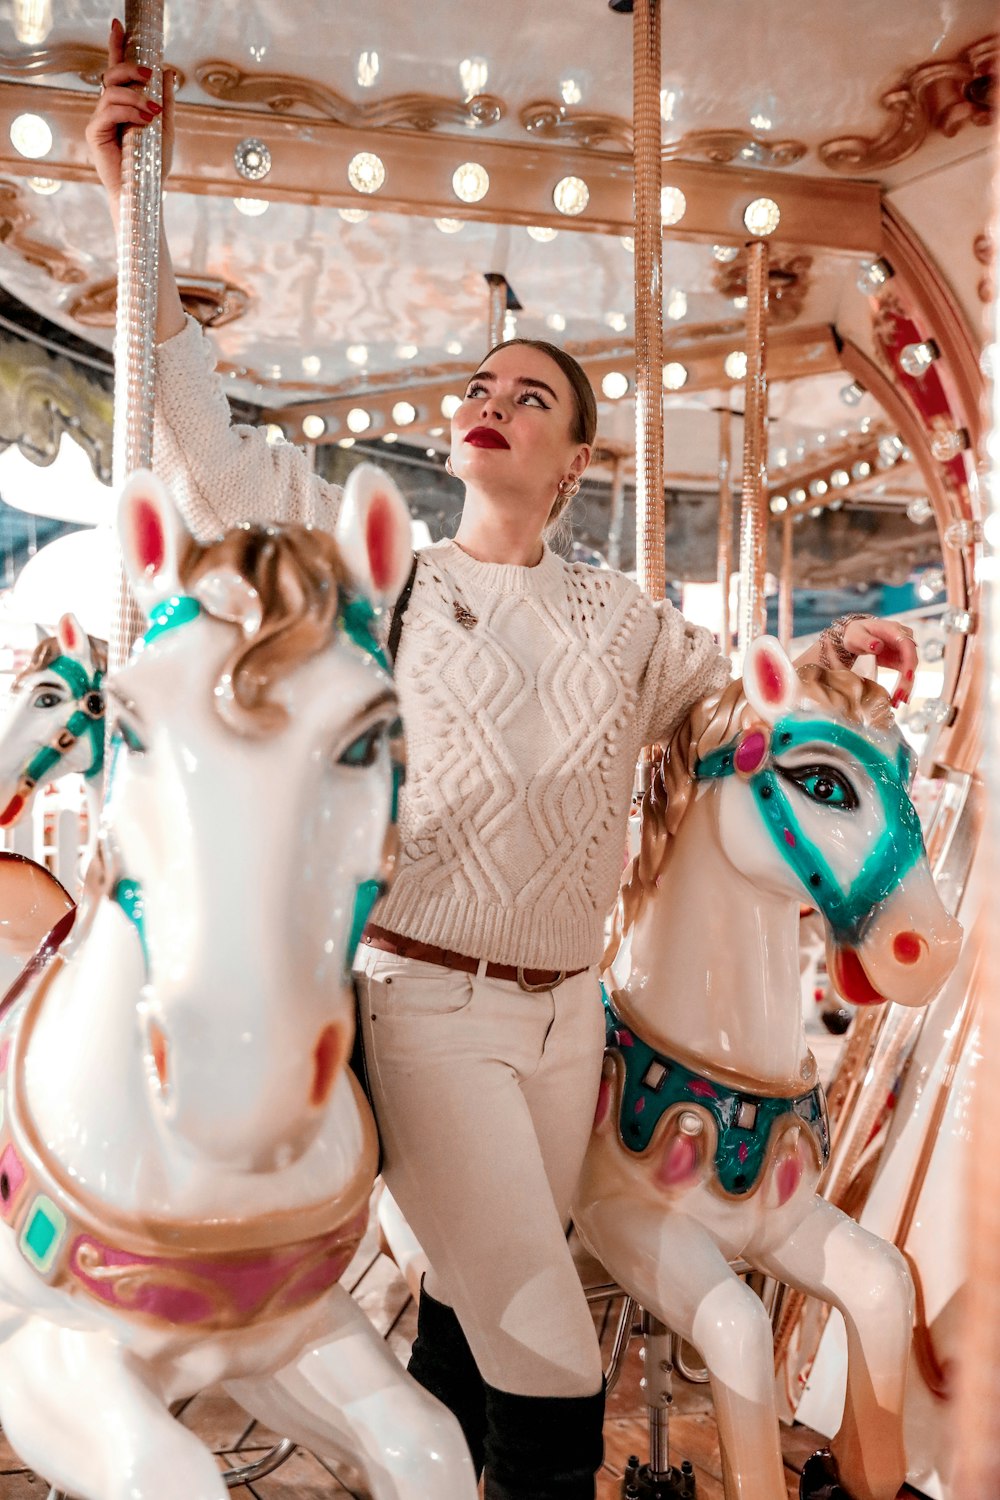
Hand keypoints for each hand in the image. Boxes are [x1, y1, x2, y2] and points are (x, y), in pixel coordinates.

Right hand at [85, 18, 175, 201]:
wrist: (144, 193)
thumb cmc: (153, 165)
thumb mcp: (165, 127)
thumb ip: (165, 100)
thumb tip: (168, 71)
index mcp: (123, 105)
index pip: (117, 71)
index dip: (116, 46)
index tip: (119, 25)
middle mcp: (108, 109)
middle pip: (111, 75)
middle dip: (129, 68)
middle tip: (149, 74)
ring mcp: (99, 120)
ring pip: (111, 92)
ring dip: (135, 97)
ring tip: (152, 112)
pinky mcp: (94, 133)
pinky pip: (108, 112)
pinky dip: (128, 112)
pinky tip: (144, 120)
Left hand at [825, 614, 917, 706]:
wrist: (854, 636)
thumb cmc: (855, 633)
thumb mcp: (855, 635)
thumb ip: (865, 640)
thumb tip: (878, 646)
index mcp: (894, 630)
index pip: (907, 646)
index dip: (909, 662)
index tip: (906, 676)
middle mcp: (903, 639)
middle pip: (912, 660)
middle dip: (907, 680)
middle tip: (899, 697)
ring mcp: (903, 651)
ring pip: (910, 670)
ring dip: (906, 687)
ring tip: (898, 701)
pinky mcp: (900, 661)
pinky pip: (905, 675)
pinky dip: (903, 686)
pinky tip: (899, 698)